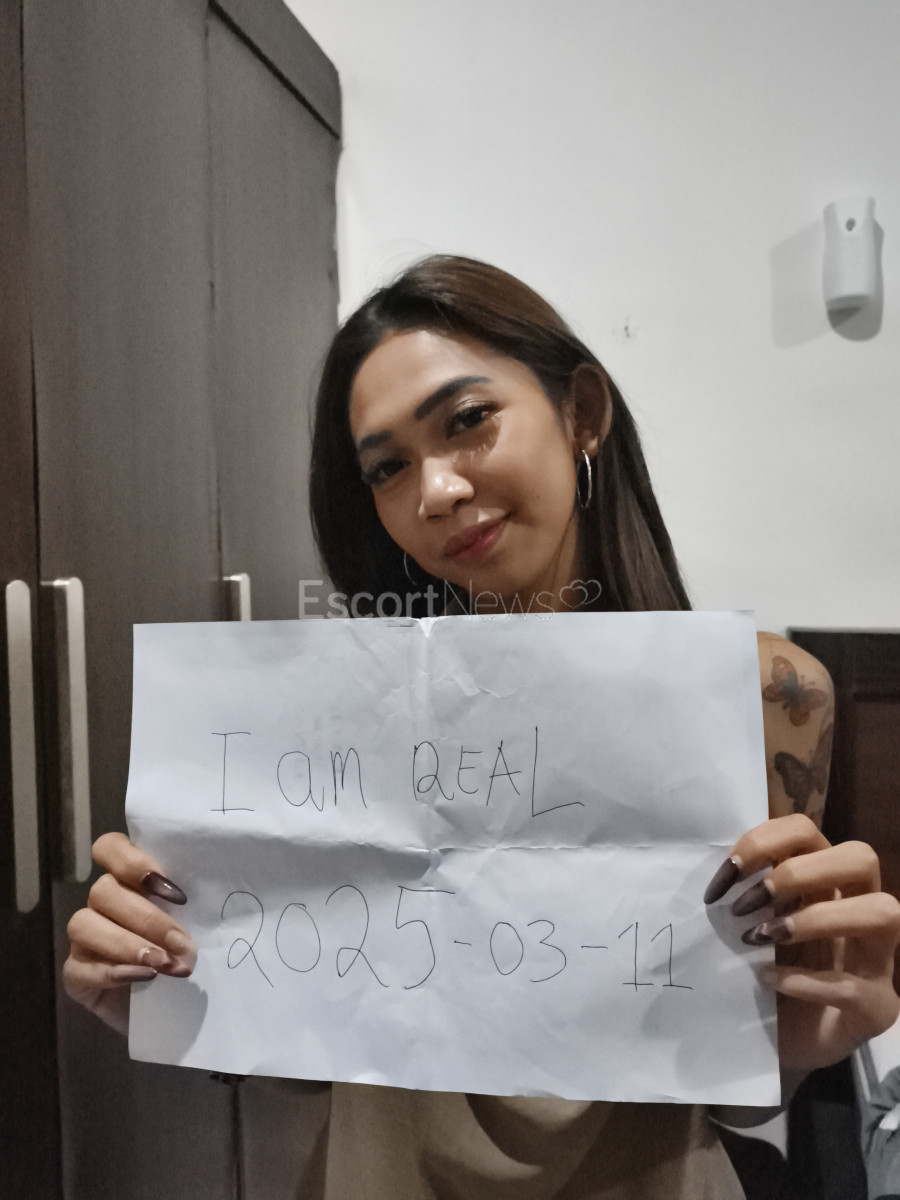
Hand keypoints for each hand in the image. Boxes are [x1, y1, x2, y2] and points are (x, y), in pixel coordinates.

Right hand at [63, 832, 195, 1035]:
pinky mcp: (75, 974)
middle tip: (182, 943)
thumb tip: (216, 891)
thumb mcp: (196, 923)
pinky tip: (143, 978)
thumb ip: (191, 903)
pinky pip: (79, 966)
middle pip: (104, 890)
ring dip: (129, 944)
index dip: (133, 861)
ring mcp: (83, 938)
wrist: (176, 1008)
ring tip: (163, 965)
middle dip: (148, 918)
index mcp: (128, 879)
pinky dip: (114, 971)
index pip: (110, 848)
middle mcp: (101, 902)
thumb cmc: (188, 953)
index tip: (172, 890)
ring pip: (84, 923)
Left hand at [705, 814, 899, 1072]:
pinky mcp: (878, 1008)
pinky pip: (855, 987)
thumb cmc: (759, 972)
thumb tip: (718, 878)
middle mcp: (859, 910)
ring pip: (884, 911)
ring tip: (766, 936)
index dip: (764, 842)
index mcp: (824, 881)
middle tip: (750, 904)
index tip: (727, 873)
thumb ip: (743, 896)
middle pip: (861, 857)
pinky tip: (767, 980)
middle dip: (800, 872)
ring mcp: (877, 960)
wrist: (771, 1041)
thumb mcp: (748, 926)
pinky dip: (804, 981)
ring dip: (818, 918)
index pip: (807, 831)